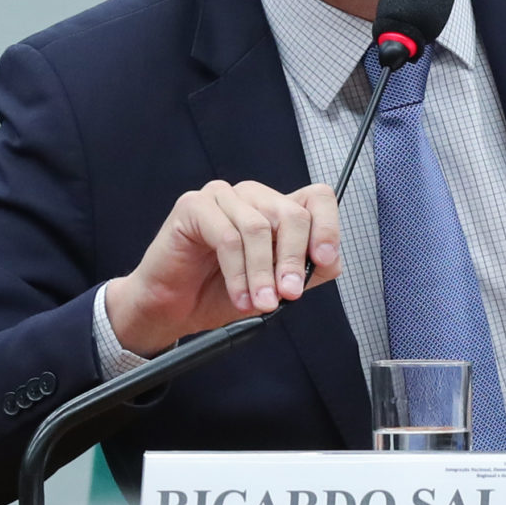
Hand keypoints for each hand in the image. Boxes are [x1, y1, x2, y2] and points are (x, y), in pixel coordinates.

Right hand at [104, 181, 340, 357]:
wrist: (175, 308)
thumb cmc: (223, 292)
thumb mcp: (276, 287)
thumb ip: (305, 272)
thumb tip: (330, 262)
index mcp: (277, 209)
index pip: (317, 198)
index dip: (326, 226)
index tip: (323, 260)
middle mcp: (253, 196)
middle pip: (291, 213)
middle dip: (292, 259)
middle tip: (290, 293)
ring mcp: (223, 196)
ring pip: (257, 228)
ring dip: (262, 272)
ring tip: (262, 303)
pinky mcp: (193, 205)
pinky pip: (227, 237)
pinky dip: (237, 273)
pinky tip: (239, 297)